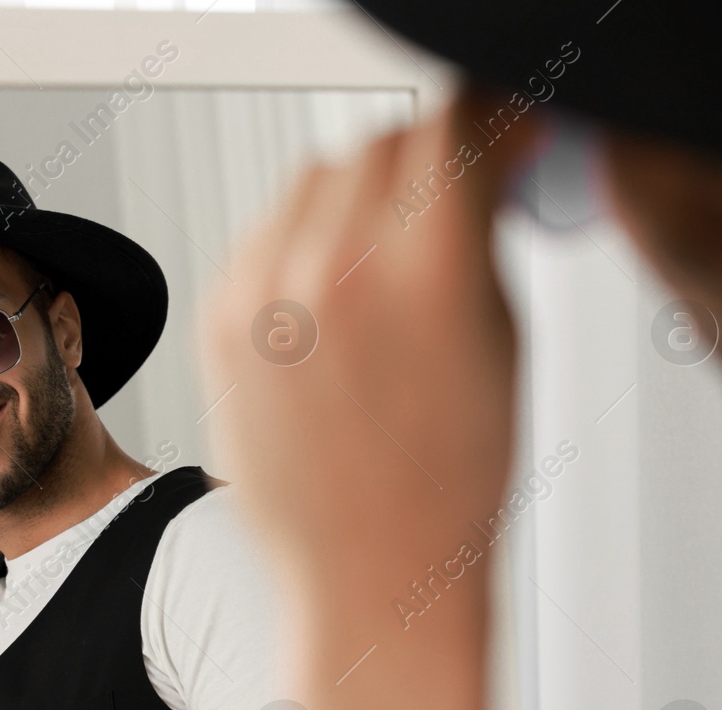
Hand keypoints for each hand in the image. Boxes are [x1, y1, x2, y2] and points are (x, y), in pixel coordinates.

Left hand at [200, 89, 540, 626]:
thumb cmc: (449, 480)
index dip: (490, 126)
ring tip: (389, 268)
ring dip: (362, 198)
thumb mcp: (502, 343)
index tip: (501, 141)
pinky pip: (267, 229)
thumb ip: (486, 233)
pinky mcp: (219, 315)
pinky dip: (306, 243)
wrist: (369, 571)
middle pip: (387, 142)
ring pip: (320, 175)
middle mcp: (336, 267)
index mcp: (427, 270)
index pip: (457, 126)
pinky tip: (337, 305)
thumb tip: (485, 159)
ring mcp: (266, 290)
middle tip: (452, 207)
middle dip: (429, 163)